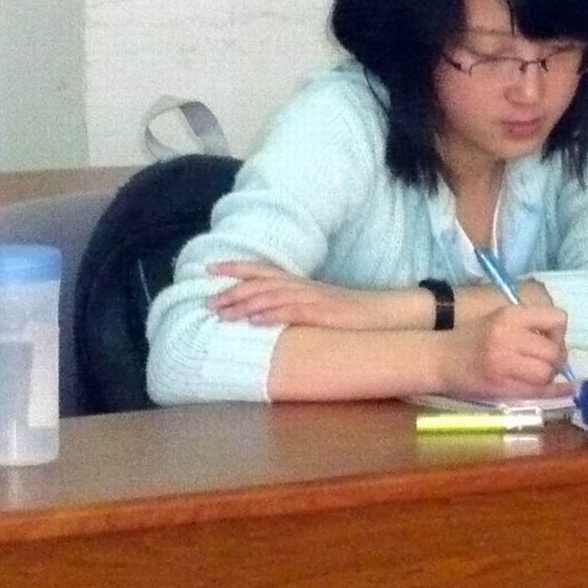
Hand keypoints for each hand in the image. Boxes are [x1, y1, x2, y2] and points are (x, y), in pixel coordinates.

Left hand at [207, 263, 424, 330]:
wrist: (381, 313)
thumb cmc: (347, 313)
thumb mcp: (315, 305)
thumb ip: (290, 305)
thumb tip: (260, 313)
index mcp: (298, 282)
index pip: (261, 269)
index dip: (234, 267)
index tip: (208, 268)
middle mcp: (301, 286)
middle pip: (259, 282)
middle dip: (231, 290)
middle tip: (206, 300)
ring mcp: (311, 298)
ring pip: (271, 296)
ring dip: (244, 303)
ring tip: (222, 313)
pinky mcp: (322, 313)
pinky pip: (293, 312)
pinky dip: (271, 315)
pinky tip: (255, 321)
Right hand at [437, 304, 570, 399]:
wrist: (440, 359)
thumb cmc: (471, 336)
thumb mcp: (499, 318)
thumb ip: (528, 324)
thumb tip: (559, 338)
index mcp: (509, 316)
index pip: (555, 319)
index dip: (558, 331)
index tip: (549, 337)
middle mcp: (509, 338)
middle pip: (553, 351)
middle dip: (558, 357)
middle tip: (548, 360)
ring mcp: (504, 365)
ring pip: (547, 373)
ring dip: (550, 374)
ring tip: (540, 371)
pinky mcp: (502, 387)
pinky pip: (538, 391)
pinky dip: (555, 391)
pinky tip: (566, 389)